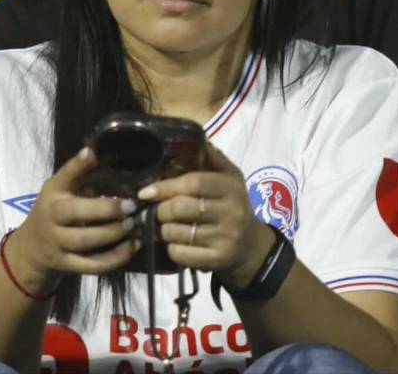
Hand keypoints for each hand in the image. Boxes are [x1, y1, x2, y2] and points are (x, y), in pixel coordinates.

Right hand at [9, 148, 139, 294]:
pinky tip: (132, 246)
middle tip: (131, 206)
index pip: (64, 176)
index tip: (92, 153)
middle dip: (106, 209)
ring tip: (133, 224)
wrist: (31, 249)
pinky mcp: (65, 264)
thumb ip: (82, 175)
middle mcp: (51, 216)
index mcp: (53, 192)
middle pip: (76, 212)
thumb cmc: (55, 211)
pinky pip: (92, 264)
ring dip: (113, 233)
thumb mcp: (62, 190)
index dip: (78, 165)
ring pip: (85, 240)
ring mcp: (56, 242)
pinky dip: (115, 257)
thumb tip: (107, 152)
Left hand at [141, 144, 274, 288]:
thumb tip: (198, 137)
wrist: (251, 248)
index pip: (195, 183)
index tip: (146, 191)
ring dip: (163, 230)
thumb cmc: (233, 207)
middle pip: (182, 208)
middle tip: (156, 210)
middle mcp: (231, 213)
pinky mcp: (217, 260)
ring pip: (176, 232)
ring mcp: (225, 238)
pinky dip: (171, 248)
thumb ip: (214, 160)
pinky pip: (180, 253)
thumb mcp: (231, 180)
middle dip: (161, 209)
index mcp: (232, 188)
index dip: (167, 186)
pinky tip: (175, 243)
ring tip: (165, 226)